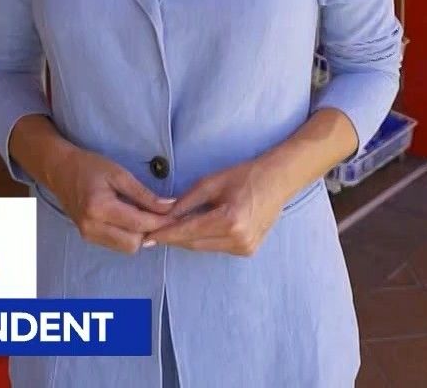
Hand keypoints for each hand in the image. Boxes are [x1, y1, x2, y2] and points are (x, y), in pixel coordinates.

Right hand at [40, 145, 176, 254]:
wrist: (60, 171)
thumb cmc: (90, 166)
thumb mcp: (119, 174)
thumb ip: (144, 194)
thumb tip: (170, 206)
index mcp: (99, 208)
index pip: (139, 224)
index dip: (161, 221)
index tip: (177, 214)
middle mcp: (92, 227)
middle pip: (134, 243)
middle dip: (151, 231)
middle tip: (163, 215)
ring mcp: (88, 235)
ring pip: (126, 248)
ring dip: (140, 235)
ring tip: (148, 216)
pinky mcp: (89, 237)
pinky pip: (117, 244)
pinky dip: (129, 235)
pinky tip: (134, 220)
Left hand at [145, 160, 290, 256]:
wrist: (279, 181)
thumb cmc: (246, 175)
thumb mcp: (212, 182)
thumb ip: (186, 201)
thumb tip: (163, 214)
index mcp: (230, 221)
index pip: (189, 231)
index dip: (166, 234)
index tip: (146, 236)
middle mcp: (238, 240)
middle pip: (194, 243)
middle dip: (173, 238)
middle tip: (153, 232)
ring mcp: (244, 248)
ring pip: (204, 247)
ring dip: (186, 239)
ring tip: (170, 229)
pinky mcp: (247, 250)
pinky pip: (216, 247)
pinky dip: (203, 240)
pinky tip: (194, 230)